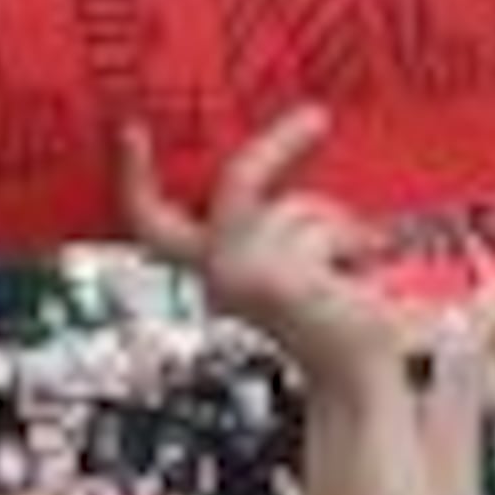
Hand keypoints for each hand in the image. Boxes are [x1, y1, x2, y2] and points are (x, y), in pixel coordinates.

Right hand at [116, 110, 402, 383]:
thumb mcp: (299, 256)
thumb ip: (280, 218)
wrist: (364, 378)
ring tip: (355, 269)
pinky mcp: (277, 280)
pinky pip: (323, 229)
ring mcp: (244, 277)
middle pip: (238, 181)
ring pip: (301, 206)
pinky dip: (353, 244)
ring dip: (340, 227)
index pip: (154, 224)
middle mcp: (219, 276)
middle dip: (278, 145)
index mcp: (215, 271)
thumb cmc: (340, 321)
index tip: (131, 132)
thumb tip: (300, 135)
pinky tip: (360, 281)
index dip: (134, 178)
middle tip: (317, 116)